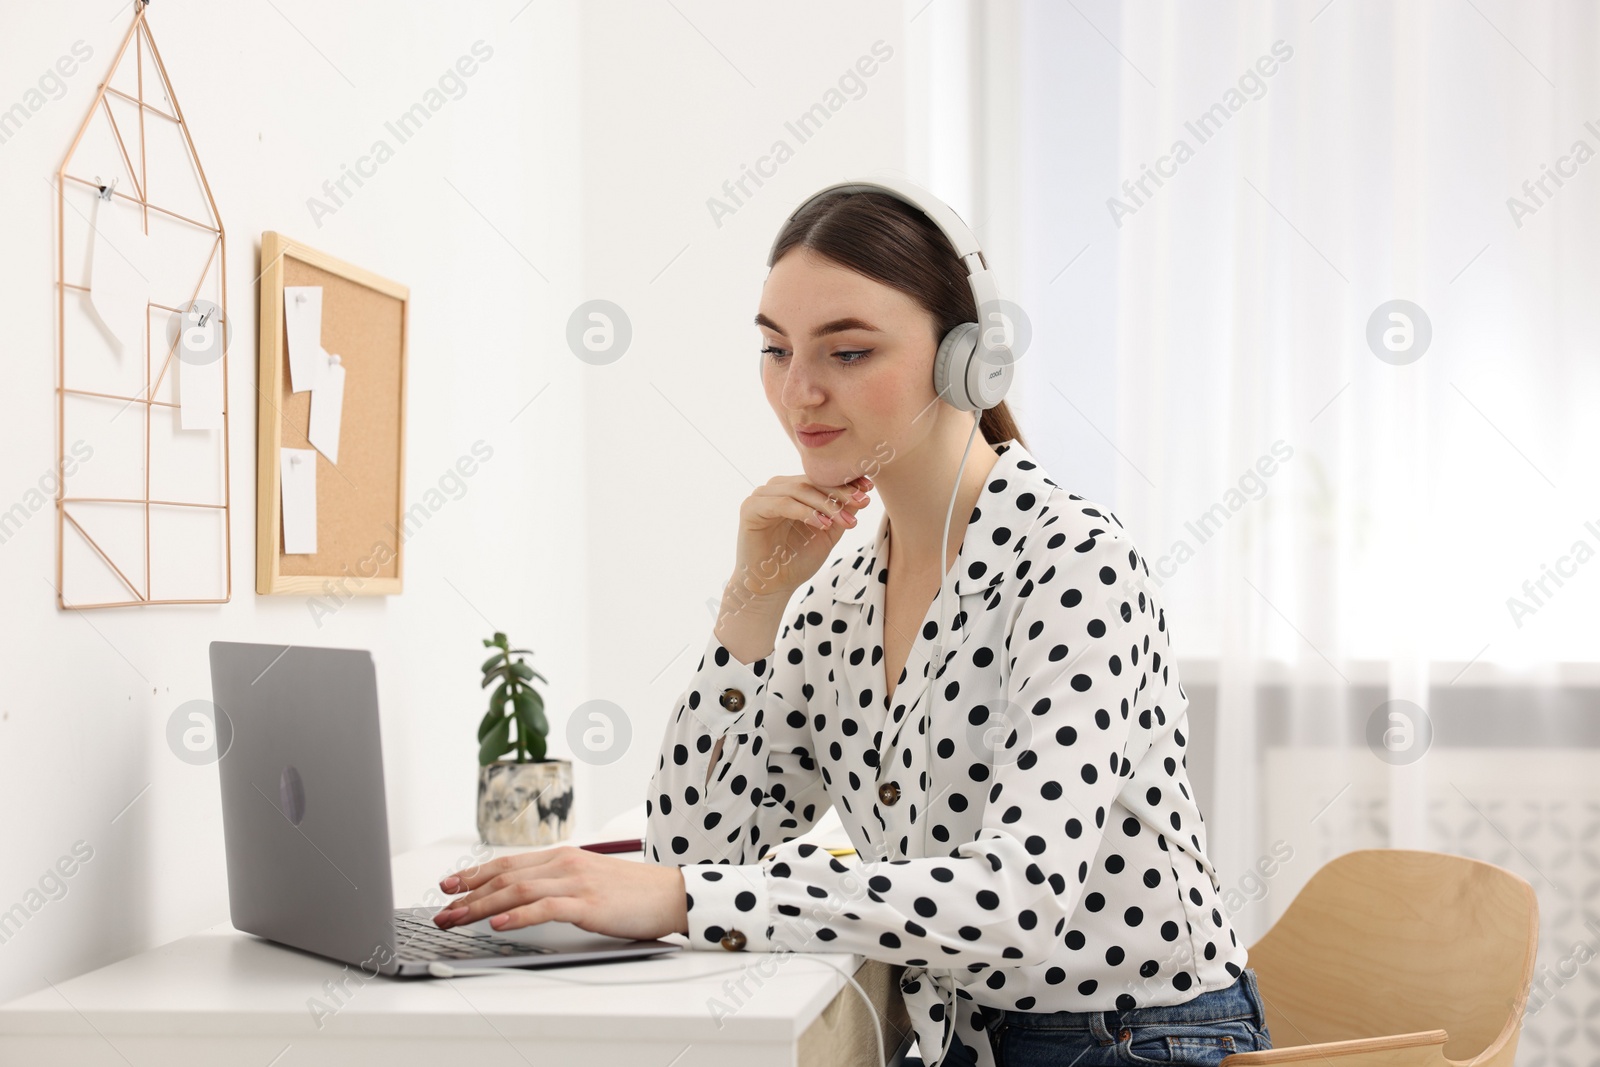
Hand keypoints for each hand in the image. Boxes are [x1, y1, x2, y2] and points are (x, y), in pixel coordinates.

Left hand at [432, 847, 687, 940]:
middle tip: (442, 909)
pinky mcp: (589, 903)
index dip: (474, 874)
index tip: (449, 885)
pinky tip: (500, 923)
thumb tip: (522, 899)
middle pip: (505, 875)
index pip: (508, 863)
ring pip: (517, 890)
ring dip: (482, 906)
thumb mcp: (589, 881)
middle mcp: (565, 863)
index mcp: (564, 857)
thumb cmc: (632, 892)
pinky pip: (546, 907)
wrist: (672, 894)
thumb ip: (557, 884)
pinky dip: (519, 915)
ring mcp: (577, 882)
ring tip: (457, 918)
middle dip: (468, 893)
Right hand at [731, 473, 874, 602]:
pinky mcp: (750, 508)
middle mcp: (776, 487)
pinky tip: (823, 524)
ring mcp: (761, 496)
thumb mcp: (827, 533)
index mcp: (793, 489)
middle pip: (811, 481)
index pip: (821, 478)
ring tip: (845, 520)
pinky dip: (805, 512)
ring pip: (799, 491)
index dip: (846, 482)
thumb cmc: (797, 560)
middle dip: (840, 492)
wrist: (771, 587)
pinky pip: (782, 504)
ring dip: (826, 504)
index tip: (869, 489)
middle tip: (862, 502)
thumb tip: (864, 491)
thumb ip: (841, 511)